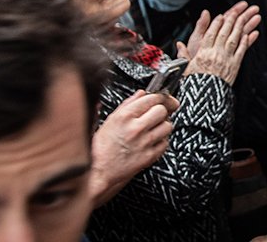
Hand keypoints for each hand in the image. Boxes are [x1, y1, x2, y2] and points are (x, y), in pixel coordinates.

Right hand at [89, 90, 177, 204]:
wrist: (98, 171)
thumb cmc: (101, 147)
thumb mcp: (110, 120)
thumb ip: (128, 104)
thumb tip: (141, 94)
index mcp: (125, 116)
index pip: (152, 98)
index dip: (161, 97)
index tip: (164, 99)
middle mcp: (136, 128)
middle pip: (162, 111)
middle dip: (162, 111)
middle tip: (158, 114)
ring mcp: (144, 143)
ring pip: (167, 126)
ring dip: (163, 126)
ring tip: (154, 128)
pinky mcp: (149, 156)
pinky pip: (165, 143)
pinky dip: (161, 141)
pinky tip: (152, 141)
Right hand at [179, 2, 261, 84]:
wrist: (207, 98)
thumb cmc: (196, 85)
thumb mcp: (185, 69)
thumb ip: (183, 55)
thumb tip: (179, 45)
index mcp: (203, 53)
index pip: (210, 34)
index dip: (216, 23)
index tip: (220, 16)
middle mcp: (216, 54)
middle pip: (224, 33)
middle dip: (230, 21)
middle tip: (235, 12)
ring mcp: (226, 59)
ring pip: (234, 39)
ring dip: (239, 27)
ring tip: (243, 18)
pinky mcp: (235, 66)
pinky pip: (241, 50)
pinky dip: (245, 41)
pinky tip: (248, 35)